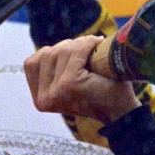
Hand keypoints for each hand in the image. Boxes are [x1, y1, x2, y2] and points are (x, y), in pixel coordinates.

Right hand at [24, 36, 139, 122]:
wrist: (122, 110)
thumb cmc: (101, 93)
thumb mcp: (69, 83)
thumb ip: (55, 70)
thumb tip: (50, 49)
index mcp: (40, 100)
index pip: (32, 63)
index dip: (53, 53)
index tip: (73, 54)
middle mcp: (43, 99)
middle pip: (46, 54)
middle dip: (68, 47)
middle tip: (88, 50)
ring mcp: (55, 92)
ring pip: (60, 50)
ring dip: (79, 45)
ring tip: (93, 50)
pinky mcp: (69, 83)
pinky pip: (74, 52)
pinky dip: (86, 44)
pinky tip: (97, 45)